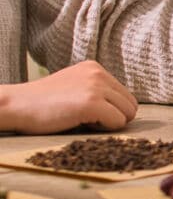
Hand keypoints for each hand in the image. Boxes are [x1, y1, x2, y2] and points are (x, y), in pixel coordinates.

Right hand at [0, 61, 137, 133]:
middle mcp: (98, 74)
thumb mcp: (73, 86)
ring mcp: (96, 87)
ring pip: (128, 114)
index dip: (110, 110)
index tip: (86, 111)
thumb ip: (96, 91)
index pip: (125, 95)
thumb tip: (124, 108)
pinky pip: (117, 123)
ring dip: (108, 123)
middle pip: (131, 105)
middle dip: (114, 117)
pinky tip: (80, 122)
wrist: (14, 105)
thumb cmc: (41, 103)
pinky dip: (103, 129)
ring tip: (81, 119)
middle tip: (85, 118)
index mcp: (95, 68)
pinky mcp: (92, 103)